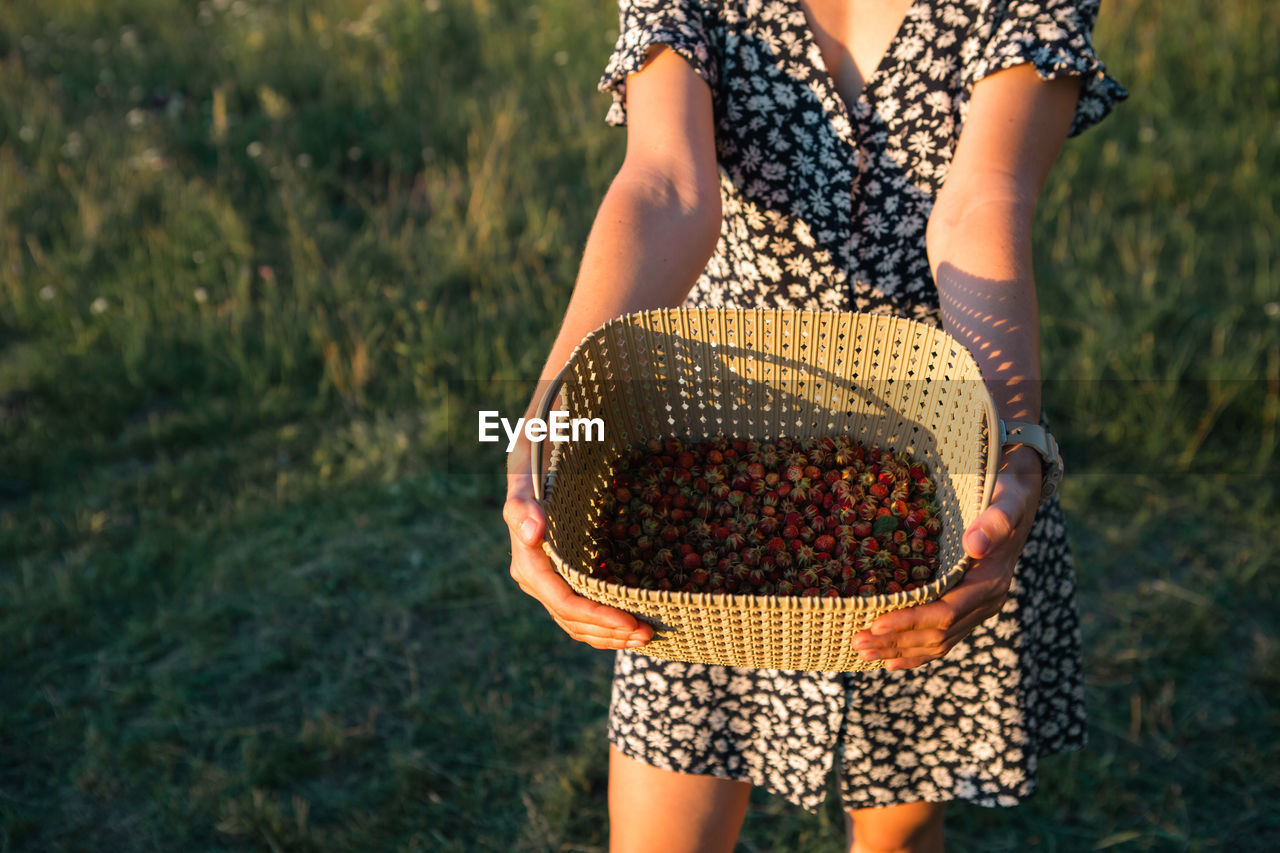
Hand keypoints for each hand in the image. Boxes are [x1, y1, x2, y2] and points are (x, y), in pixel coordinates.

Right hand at [503, 440, 654, 649]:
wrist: (536, 462)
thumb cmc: (534, 468)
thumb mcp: (527, 478)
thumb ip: (523, 506)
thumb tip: (533, 532)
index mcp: (528, 565)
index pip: (564, 603)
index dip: (597, 617)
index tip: (630, 622)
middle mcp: (536, 581)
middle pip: (573, 621)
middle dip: (610, 632)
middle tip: (649, 634)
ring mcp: (550, 584)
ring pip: (577, 624)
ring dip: (611, 635)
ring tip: (646, 636)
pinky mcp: (564, 581)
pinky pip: (582, 613)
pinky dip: (606, 625)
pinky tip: (631, 627)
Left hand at [851, 446, 1043, 669]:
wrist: (1020, 494)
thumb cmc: (1006, 492)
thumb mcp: (1005, 499)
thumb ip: (993, 521)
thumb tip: (974, 545)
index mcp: (991, 582)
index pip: (946, 612)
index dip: (911, 620)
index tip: (876, 624)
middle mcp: (988, 601)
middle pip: (939, 634)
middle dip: (897, 641)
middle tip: (856, 642)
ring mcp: (979, 608)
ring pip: (938, 641)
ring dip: (900, 650)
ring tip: (862, 651)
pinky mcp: (968, 606)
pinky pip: (943, 637)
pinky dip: (916, 651)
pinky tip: (890, 658)